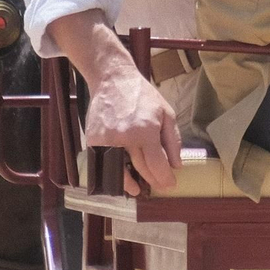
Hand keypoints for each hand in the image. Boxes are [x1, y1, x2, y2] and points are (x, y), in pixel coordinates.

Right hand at [84, 62, 181, 191]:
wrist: (113, 80)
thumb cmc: (142, 95)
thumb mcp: (166, 113)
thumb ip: (172, 140)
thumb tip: (176, 165)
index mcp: (145, 131)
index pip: (156, 164)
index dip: (164, 177)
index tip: (170, 184)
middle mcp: (124, 139)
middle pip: (140, 168)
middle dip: (152, 180)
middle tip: (160, 185)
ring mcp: (106, 141)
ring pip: (119, 170)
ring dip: (129, 182)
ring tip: (137, 189)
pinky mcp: (93, 141)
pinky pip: (104, 162)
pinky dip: (113, 170)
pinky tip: (121, 174)